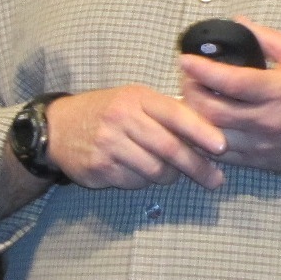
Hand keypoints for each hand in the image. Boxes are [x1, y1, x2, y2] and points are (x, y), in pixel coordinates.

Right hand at [45, 86, 226, 190]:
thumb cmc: (108, 111)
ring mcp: (109, 144)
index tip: (222, 146)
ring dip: (170, 176)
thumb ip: (166, 111)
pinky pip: (135, 181)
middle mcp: (123, 118)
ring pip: (155, 169)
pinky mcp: (99, 167)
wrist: (58, 127)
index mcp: (137, 98)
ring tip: (174, 174)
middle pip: (169, 147)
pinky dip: (145, 181)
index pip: (176, 114)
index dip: (201, 131)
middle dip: (197, 166)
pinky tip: (143, 173)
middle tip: (215, 179)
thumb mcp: (134, 99)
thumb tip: (208, 129)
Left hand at [178, 19, 280, 204]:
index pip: (231, 82)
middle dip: (190, 91)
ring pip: (212, 135)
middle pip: (212, 111)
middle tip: (186, 77)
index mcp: (279, 91)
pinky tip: (201, 122)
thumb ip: (269, 38)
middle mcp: (267, 121)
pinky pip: (221, 153)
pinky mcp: (258, 161)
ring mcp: (261, 145)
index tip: (184, 58)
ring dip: (194, 116)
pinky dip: (204, 137)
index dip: (202, 69)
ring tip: (191, 97)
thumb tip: (238, 22)